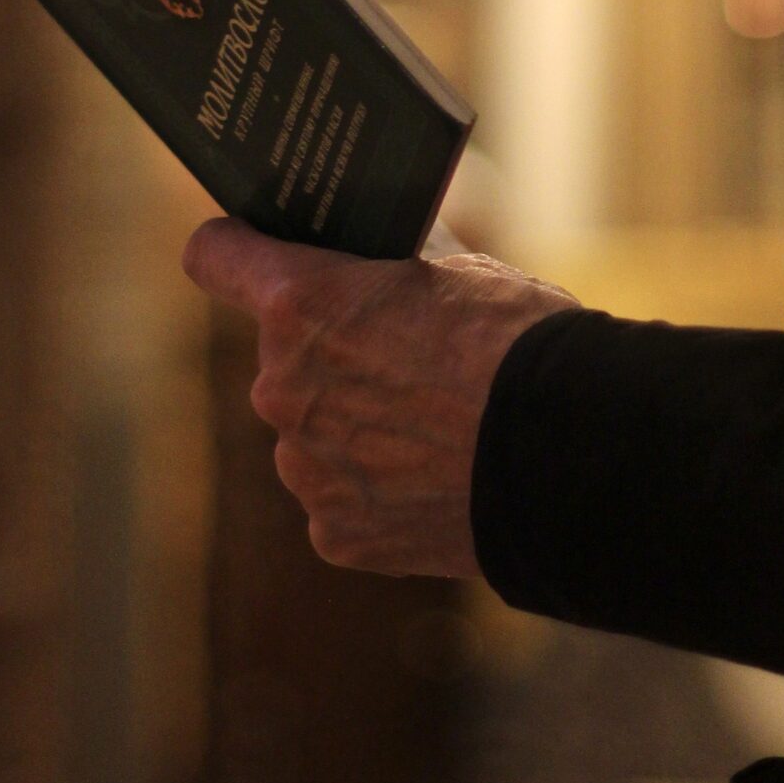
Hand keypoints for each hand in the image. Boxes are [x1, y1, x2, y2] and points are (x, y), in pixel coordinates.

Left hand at [181, 219, 577, 576]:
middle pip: (282, 356)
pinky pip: (340, 498)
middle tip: (403, 358)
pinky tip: (434, 480)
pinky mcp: (335, 532)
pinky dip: (377, 490)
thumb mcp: (459, 271)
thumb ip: (392, 267)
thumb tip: (381, 256)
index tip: (252, 252)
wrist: (569, 456)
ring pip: (311, 431)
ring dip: (352, 425)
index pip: (214, 256)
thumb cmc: (520, 346)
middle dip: (330, 353)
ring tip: (432, 428)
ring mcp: (304, 467)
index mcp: (300, 305)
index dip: (235, 249)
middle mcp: (281, 386)